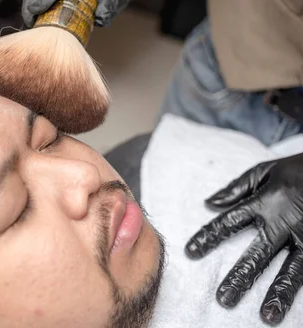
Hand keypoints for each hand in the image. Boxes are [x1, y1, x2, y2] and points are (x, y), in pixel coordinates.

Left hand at [185, 153, 302, 324]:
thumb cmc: (300, 169)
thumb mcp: (267, 171)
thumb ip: (238, 187)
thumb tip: (210, 203)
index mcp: (266, 203)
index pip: (230, 223)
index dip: (209, 237)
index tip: (191, 252)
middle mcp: (285, 223)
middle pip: (258, 255)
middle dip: (240, 278)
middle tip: (223, 299)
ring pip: (290, 271)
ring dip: (278, 294)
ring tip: (267, 316)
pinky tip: (297, 310)